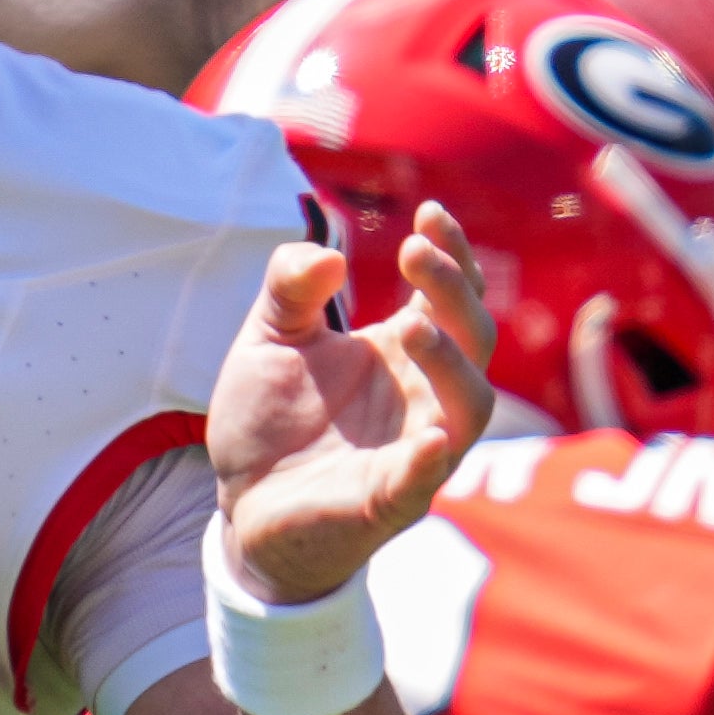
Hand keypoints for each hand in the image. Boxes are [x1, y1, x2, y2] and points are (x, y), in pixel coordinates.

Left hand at [208, 203, 498, 600]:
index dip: (452, 253)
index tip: (429, 212)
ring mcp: (416, 450)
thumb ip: (290, 290)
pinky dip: (432, 459)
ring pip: (470, 406)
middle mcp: (424, 396)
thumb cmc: (269, 420)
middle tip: (414, 251)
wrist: (240, 502)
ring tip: (410, 326)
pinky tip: (429, 437)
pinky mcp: (391, 501)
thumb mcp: (268, 340)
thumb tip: (327, 255)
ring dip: (450, 362)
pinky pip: (426, 481)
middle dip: (453, 290)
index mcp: (403, 352)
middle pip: (473, 337)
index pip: (451, 295)